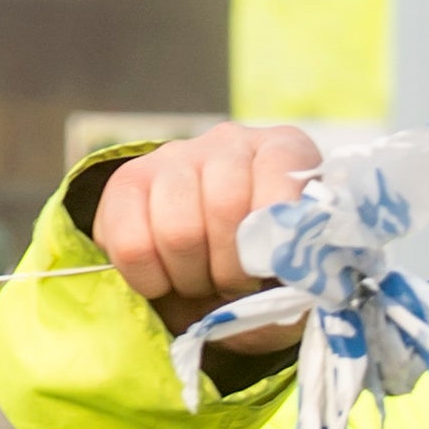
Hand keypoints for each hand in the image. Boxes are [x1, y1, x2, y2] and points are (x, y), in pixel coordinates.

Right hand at [88, 123, 325, 331]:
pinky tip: (166, 282)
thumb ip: (302, 269)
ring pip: (178, 231)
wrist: (211, 275)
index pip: (280, 184)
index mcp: (284, 150)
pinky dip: (151, 280)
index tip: (271, 273)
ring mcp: (173, 155)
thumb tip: (288, 273)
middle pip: (224, 208)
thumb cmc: (268, 270)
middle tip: (235, 287)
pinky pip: (132, 244)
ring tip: (203, 283)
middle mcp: (228, 141)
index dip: (273, 243)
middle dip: (232, 270)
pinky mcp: (126, 182)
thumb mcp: (297, 272)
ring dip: (192, 278)